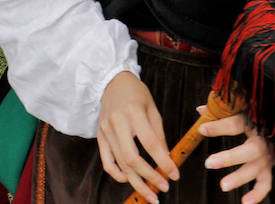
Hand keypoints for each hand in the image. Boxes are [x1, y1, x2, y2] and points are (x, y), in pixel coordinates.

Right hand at [96, 72, 178, 203]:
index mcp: (133, 112)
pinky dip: (118, 175)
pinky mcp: (99, 136)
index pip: (150, 143)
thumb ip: (159, 135)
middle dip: (149, 177)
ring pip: (120, 164)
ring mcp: (105, 130)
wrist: (111, 81)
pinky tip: (129, 180)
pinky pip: (107, 162)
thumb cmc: (136, 95)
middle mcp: (117, 122)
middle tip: (164, 188)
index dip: (163, 162)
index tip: (175, 175)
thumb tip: (167, 160)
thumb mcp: (153, 110)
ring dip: (136, 182)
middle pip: (132, 158)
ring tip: (150, 195)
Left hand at [200, 106, 274, 201]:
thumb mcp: (241, 109)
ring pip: (256, 170)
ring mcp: (268, 157)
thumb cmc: (255, 115)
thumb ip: (222, 111)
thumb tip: (201, 110)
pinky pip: (265, 184)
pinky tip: (245, 202)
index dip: (219, 127)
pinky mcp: (270, 168)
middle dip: (229, 158)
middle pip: (248, 151)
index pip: (236, 124)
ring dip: (240, 178)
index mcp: (254, 123)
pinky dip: (257, 195)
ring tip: (223, 186)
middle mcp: (263, 141)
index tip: (202, 129)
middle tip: (209, 163)